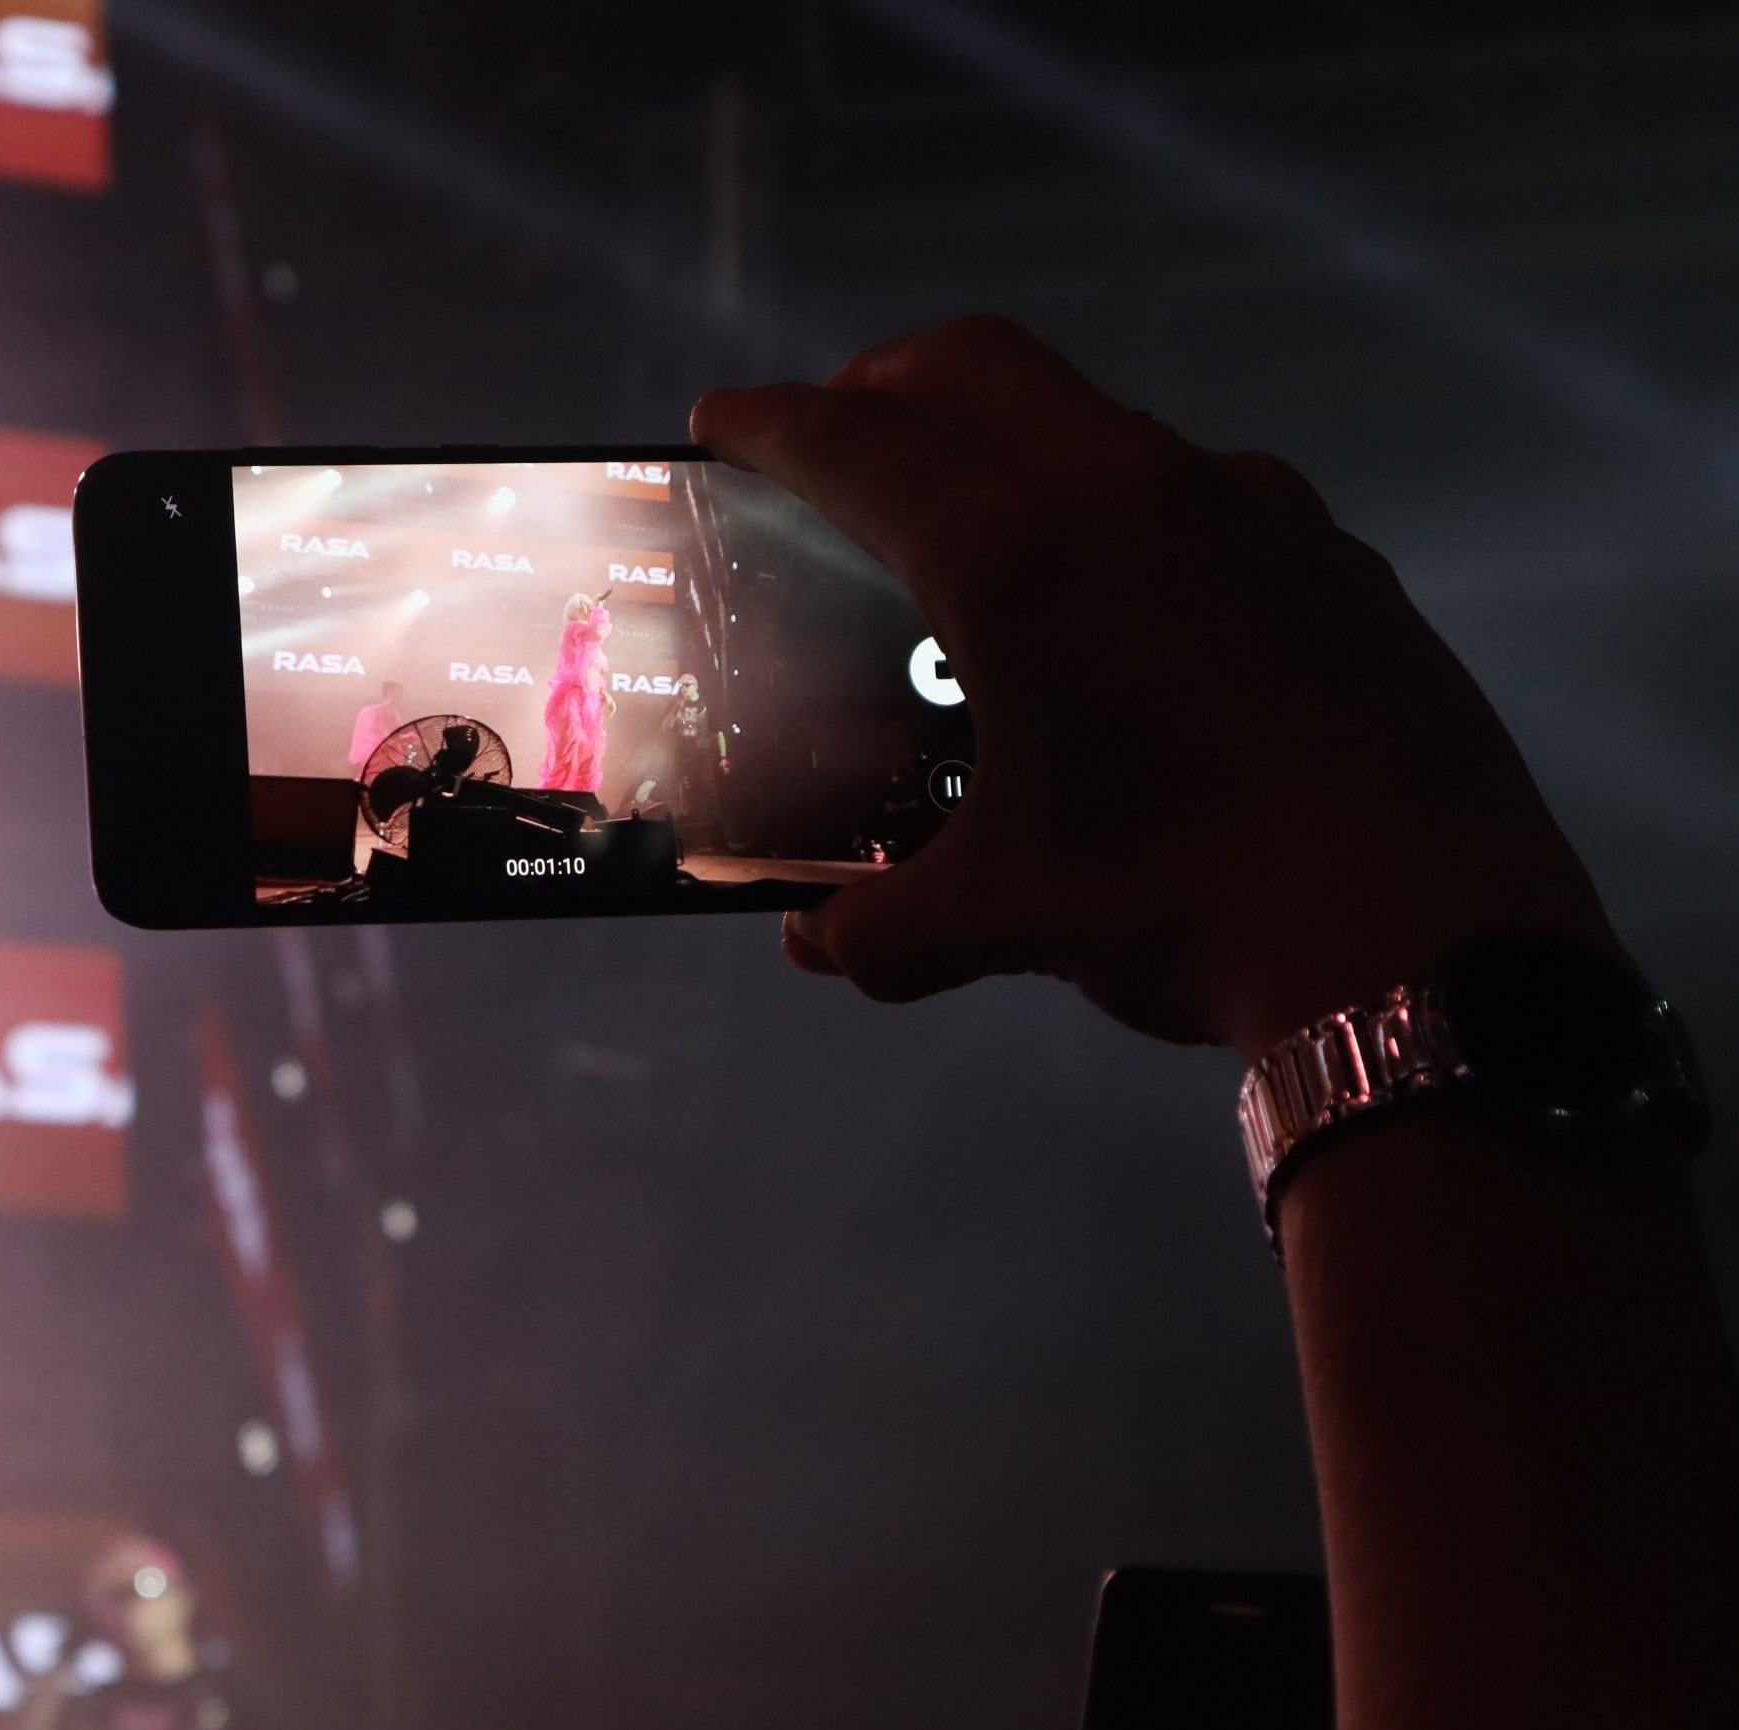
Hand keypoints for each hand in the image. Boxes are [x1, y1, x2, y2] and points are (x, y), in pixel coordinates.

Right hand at [691, 318, 1611, 1055]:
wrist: (1424, 938)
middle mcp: (1128, 491)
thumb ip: (886, 924)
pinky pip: (1203, 497)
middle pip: (976, 367)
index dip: (773, 424)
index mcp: (1017, 558)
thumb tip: (817, 945)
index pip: (858, 445)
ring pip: (1097, 421)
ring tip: (987, 545)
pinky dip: (1130, 520)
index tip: (721, 418)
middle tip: (835, 441)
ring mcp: (1249, 508)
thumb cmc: (1180, 903)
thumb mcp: (1006, 917)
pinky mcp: (1332, 555)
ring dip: (1017, 447)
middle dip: (884, 385)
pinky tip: (1136, 625)